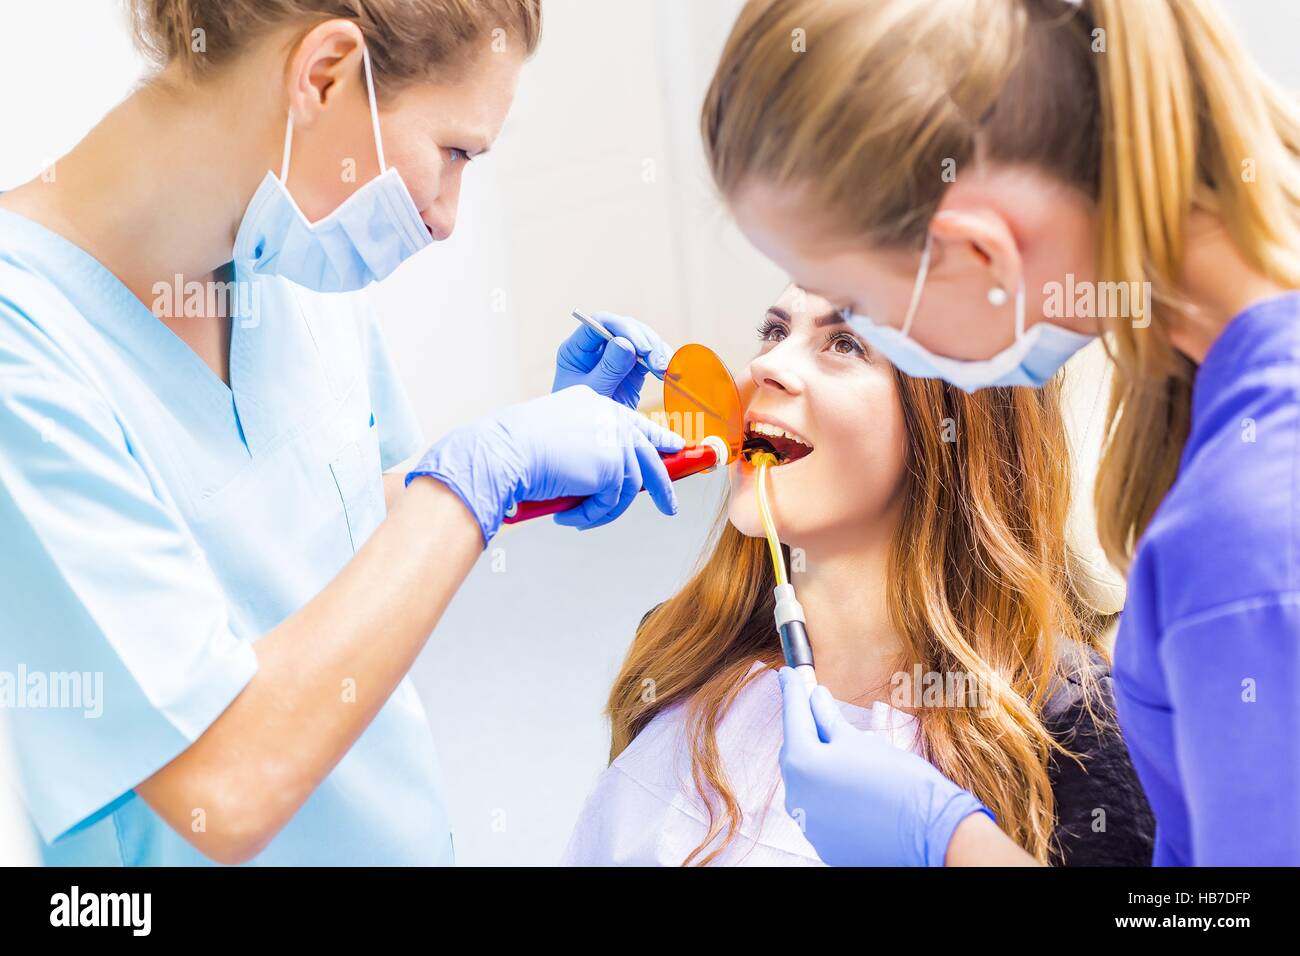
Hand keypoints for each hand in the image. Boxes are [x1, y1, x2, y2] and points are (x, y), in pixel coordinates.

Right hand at [407, 384, 683, 543]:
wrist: (503, 453)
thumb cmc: (516, 451)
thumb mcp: (558, 441)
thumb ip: (588, 450)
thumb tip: (613, 481)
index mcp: (593, 404)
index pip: (635, 422)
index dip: (658, 438)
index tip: (676, 448)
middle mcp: (608, 416)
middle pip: (648, 453)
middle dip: (663, 485)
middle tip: (671, 508)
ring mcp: (613, 439)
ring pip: (627, 487)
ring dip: (603, 510)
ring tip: (577, 518)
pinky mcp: (612, 465)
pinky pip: (612, 502)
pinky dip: (591, 515)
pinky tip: (567, 516)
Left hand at [553, 312, 670, 408]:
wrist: (588, 441)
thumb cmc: (579, 418)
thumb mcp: (593, 394)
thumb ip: (608, 369)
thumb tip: (625, 343)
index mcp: (578, 349)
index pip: (600, 323)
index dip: (623, 329)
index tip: (641, 348)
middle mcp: (596, 348)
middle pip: (625, 329)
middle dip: (646, 342)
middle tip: (659, 363)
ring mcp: (616, 357)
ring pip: (641, 340)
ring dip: (658, 351)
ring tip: (668, 371)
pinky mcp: (632, 369)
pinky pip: (650, 358)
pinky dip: (663, 362)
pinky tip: (672, 372)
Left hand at [777, 667, 992, 865]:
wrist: (932, 833)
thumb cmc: (899, 781)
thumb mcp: (859, 740)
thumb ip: (829, 718)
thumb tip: (814, 698)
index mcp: (802, 764)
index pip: (792, 717)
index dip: (791, 691)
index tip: (787, 674)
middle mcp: (796, 796)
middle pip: (794, 751)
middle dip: (804, 727)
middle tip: (811, 702)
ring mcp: (807, 822)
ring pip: (805, 781)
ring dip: (817, 761)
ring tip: (839, 746)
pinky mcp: (823, 841)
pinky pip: (818, 806)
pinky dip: (827, 789)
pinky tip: (848, 782)